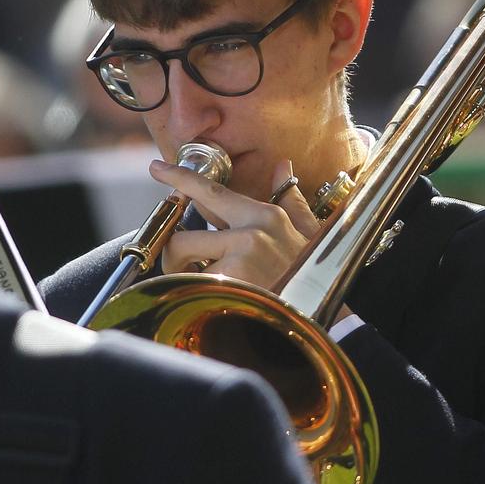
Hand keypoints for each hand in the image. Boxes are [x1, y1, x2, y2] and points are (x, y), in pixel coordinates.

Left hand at [157, 158, 323, 292]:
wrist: (328, 316)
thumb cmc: (314, 276)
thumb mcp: (307, 234)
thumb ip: (291, 201)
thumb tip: (283, 168)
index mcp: (266, 216)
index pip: (213, 191)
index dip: (181, 178)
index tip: (156, 167)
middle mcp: (252, 232)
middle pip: (184, 236)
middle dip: (177, 257)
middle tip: (185, 270)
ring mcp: (242, 257)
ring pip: (185, 261)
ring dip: (187, 278)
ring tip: (208, 288)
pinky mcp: (233, 281)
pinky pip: (195, 285)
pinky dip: (199, 295)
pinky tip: (219, 302)